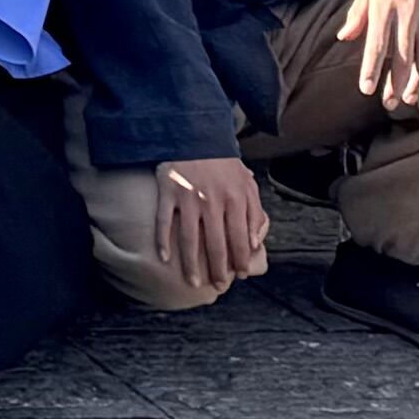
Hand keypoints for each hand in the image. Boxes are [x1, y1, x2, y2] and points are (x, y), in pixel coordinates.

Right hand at [143, 153, 270, 297]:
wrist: (194, 132)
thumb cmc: (223, 163)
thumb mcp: (248, 183)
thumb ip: (255, 213)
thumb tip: (255, 244)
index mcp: (235, 200)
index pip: (240, 239)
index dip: (241, 260)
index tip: (240, 275)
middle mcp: (212, 201)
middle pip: (216, 244)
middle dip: (218, 270)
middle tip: (216, 286)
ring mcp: (188, 197)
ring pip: (190, 238)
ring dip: (191, 264)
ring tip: (193, 282)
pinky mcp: (168, 191)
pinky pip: (164, 220)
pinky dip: (163, 240)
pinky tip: (165, 258)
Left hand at [346, 0, 418, 112]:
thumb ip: (357, 14)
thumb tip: (344, 37)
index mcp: (383, 7)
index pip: (376, 45)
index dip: (372, 69)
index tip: (366, 89)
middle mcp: (407, 14)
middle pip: (402, 57)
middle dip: (396, 83)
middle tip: (390, 103)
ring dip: (418, 81)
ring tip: (410, 98)